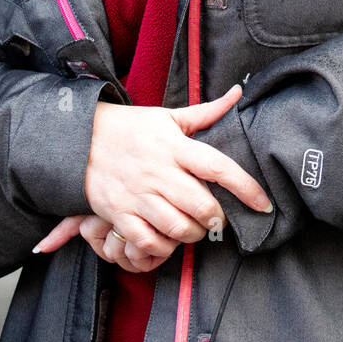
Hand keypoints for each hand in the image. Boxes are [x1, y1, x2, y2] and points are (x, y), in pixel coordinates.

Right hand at [33, 84, 270, 270]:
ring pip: (177, 228)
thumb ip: (206, 112)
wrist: (79, 140)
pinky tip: (169, 241)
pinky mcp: (119, 214)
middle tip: (218, 219)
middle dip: (217, 219)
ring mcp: (137, 195)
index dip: (245, 187)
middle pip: (201, 206)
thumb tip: (238, 93)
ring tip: (195, 229)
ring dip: (194, 235)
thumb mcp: (168, 117)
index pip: (218, 167)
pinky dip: (164, 249)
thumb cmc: (131, 128)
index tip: (263, 203)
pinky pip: (148, 242)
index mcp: (174, 147)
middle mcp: (158, 172)